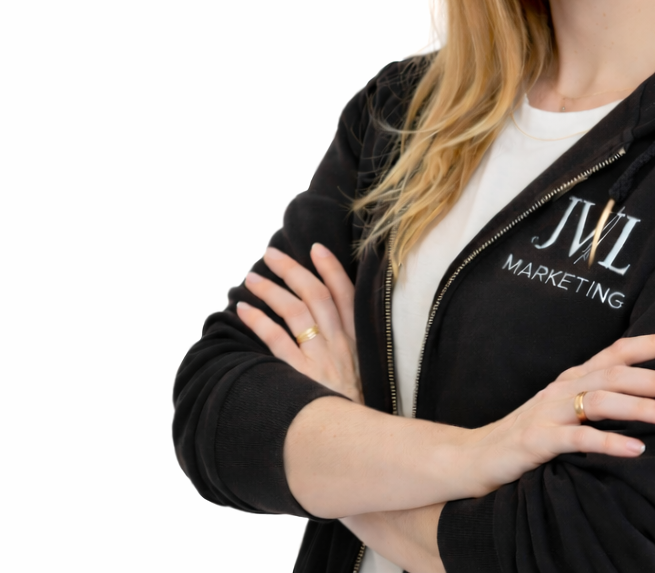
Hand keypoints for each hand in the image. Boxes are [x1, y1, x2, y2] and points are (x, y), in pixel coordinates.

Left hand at [237, 243, 361, 402]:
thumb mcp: (370, 375)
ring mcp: (321, 359)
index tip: (315, 248)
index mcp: (359, 340)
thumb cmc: (365, 412)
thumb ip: (355, 352)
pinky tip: (244, 311)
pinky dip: (259, 322)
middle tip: (271, 254)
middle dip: (292, 270)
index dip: (331, 268)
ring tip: (252, 278)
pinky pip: (277, 341)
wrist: (363, 446)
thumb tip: (337, 333)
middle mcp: (341, 344)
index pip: (346, 294)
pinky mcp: (301, 377)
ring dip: (271, 291)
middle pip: (315, 295)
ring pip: (294, 312)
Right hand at [463, 332, 654, 493]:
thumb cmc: (530, 434)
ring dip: (640, 407)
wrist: (476, 456)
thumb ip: (597, 399)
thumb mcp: (566, 410)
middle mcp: (563, 387)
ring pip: (600, 402)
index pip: (617, 352)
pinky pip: (578, 439)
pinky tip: (636, 451)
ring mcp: (548, 412)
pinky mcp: (537, 441)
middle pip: (615, 374)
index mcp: (574, 377)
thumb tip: (647, 397)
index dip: (651, 344)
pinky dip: (609, 443)